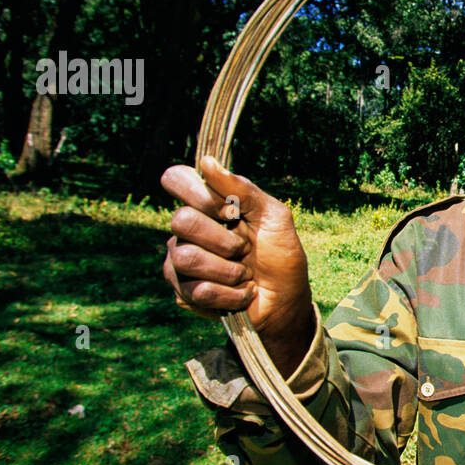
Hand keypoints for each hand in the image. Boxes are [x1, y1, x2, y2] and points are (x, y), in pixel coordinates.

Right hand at [161, 156, 315, 375]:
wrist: (287, 302)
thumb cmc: (281, 257)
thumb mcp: (274, 217)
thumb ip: (243, 189)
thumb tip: (207, 162)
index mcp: (209, 205)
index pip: (177, 179)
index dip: (196, 191)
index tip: (230, 211)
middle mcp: (189, 229)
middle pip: (180, 220)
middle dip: (223, 239)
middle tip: (244, 248)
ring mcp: (181, 260)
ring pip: (186, 257)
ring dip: (228, 270)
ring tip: (246, 274)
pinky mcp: (183, 291)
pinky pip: (197, 289)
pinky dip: (230, 294)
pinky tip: (242, 293)